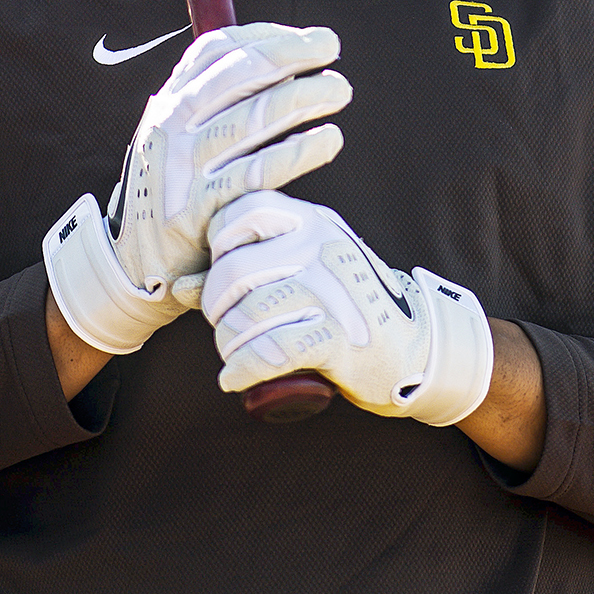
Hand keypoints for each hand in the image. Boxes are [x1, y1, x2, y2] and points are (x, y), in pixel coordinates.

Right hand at [44, 25, 350, 354]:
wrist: (136, 264)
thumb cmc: (175, 190)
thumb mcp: (177, 137)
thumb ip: (211, 100)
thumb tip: (275, 57)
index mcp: (167, 102)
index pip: (216, 50)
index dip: (265, 36)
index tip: (305, 37)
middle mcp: (171, 127)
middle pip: (238, 74)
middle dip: (291, 54)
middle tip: (331, 46)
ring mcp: (184, 167)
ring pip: (253, 118)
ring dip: (303, 98)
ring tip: (339, 90)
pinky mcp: (200, 209)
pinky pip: (258, 172)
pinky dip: (298, 152)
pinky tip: (329, 139)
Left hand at [194, 190, 493, 425]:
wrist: (416, 347)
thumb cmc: (343, 306)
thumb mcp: (302, 270)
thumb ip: (245, 268)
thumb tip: (176, 286)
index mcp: (311, 220)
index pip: (238, 213)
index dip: (216, 249)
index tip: (223, 277)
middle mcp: (320, 245)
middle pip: (234, 271)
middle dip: (215, 308)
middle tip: (225, 326)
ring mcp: (332, 290)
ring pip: (248, 314)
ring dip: (227, 343)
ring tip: (232, 355)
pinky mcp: (340, 337)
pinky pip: (272, 351)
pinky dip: (242, 369)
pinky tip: (233, 379)